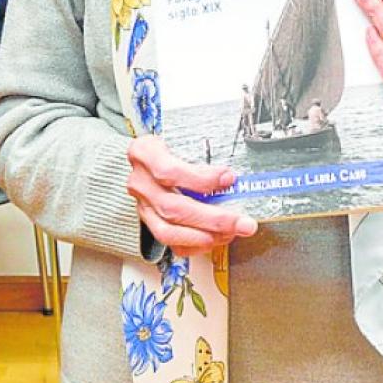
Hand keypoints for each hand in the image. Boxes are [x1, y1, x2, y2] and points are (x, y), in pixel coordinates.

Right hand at [126, 136, 257, 255]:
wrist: (154, 158)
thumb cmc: (172, 146)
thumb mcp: (184, 137)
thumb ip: (206, 152)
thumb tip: (235, 176)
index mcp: (145, 153)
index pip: (169, 171)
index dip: (201, 179)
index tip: (229, 179)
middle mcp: (140, 182)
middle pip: (173, 207)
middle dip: (213, 218)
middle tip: (241, 222)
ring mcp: (143, 206)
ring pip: (168, 231)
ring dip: (204, 236)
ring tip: (230, 233)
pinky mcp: (150, 223)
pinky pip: (171, 243)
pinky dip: (195, 245)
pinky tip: (215, 239)